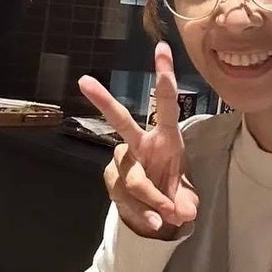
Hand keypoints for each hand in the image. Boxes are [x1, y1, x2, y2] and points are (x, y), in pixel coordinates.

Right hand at [79, 42, 198, 238]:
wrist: (157, 219)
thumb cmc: (174, 195)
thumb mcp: (187, 199)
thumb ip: (185, 203)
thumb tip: (179, 212)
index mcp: (165, 138)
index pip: (167, 104)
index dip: (165, 76)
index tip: (161, 48)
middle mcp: (140, 144)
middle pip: (121, 121)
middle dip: (103, 100)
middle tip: (84, 81)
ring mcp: (123, 161)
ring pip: (134, 178)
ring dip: (152, 199)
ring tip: (167, 217)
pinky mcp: (111, 181)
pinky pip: (125, 198)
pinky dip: (142, 213)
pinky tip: (154, 222)